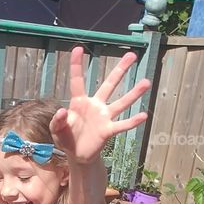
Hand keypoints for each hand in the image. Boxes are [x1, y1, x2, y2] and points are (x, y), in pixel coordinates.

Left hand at [50, 47, 150, 164]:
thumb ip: (57, 121)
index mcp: (79, 102)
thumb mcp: (56, 130)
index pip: (77, 81)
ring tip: (147, 82)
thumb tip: (62, 111)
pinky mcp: (108, 130)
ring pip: (121, 103)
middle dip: (120, 70)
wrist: (77, 155)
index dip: (77, 66)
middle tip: (132, 55)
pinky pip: (122, 125)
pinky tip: (144, 115)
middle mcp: (95, 105)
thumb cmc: (66, 139)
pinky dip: (132, 121)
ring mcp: (104, 117)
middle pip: (109, 84)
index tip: (78, 48)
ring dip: (134, 93)